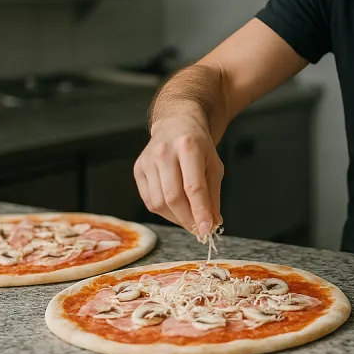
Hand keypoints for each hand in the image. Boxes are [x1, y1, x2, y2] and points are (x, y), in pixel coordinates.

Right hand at [133, 114, 223, 237]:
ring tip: (189, 219)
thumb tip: (211, 223)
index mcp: (188, 146)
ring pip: (159, 202)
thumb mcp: (214, 165)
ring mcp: (148, 160)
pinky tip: (175, 210)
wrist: (176, 124)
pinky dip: (164, 212)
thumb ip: (213, 195)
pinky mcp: (138, 169)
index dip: (200, 211)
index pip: (193, 187)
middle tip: (199, 229)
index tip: (207, 229)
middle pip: (173, 197)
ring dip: (176, 218)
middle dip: (187, 219)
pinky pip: (149, 200)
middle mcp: (164, 152)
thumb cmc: (198, 146)